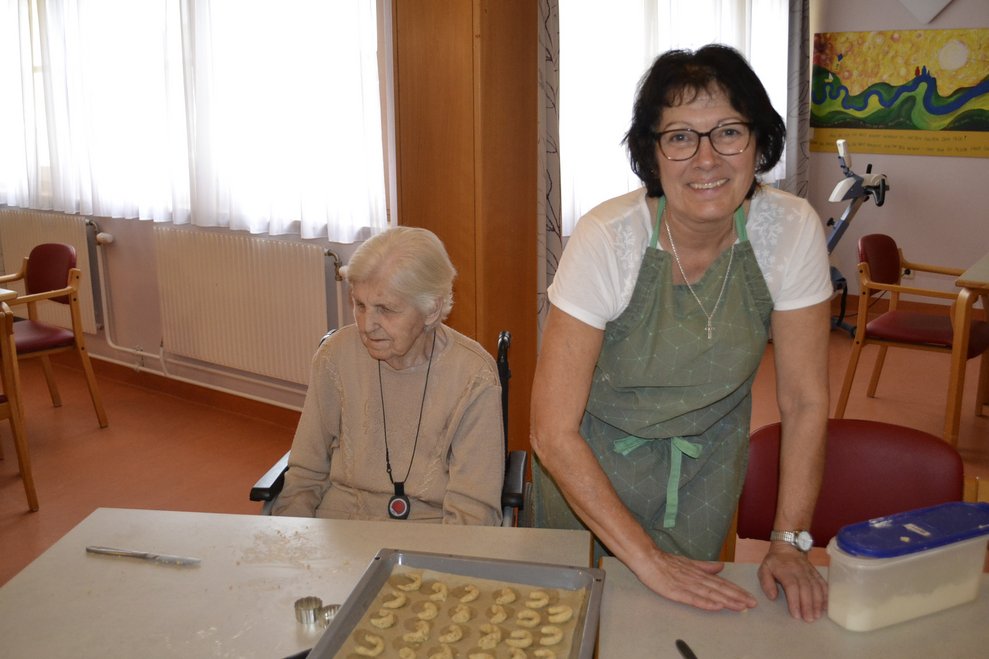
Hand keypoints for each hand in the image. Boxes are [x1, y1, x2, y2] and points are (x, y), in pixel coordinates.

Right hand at [631, 547, 757, 611]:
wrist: (647, 558)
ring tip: (741, 606)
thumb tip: (720, 567)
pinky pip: (693, 598)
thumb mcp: (688, 562)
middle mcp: (696, 578)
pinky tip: (717, 606)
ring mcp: (686, 585)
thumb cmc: (665, 562)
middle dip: (737, 596)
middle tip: (752, 604)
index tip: (749, 597)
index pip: (721, 583)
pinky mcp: (676, 591)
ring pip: (710, 594)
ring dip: (727, 600)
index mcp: (698, 573)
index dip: (736, 590)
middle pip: (719, 589)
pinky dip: (706, 602)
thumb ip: (704, 567)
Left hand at [757, 542, 827, 620]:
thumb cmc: (774, 562)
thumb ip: (766, 583)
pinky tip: (825, 606)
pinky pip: (823, 584)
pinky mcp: (816, 573)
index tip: (796, 614)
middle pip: (806, 589)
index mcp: (785, 570)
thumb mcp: (764, 569)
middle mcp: (799, 571)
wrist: (787, 547)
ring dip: (818, 602)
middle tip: (809, 619)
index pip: (792, 586)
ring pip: (816, 587)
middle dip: (808, 605)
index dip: (795, 601)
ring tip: (817, 615)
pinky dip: (826, 595)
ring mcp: (809, 572)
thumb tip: (772, 597)